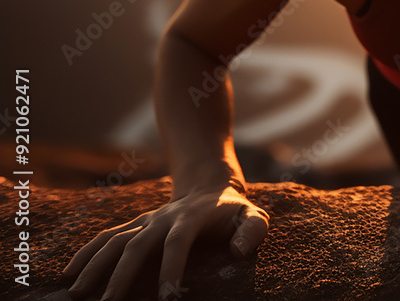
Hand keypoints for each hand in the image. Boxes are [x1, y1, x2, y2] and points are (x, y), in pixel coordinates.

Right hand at [62, 185, 268, 300]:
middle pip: (137, 244)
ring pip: (114, 240)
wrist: (210, 187)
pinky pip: (105, 238)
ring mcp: (145, 221)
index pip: (177, 243)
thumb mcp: (253, 216)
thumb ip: (253, 230)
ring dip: (94, 265)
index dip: (171, 269)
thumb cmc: (233, 212)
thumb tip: (239, 252)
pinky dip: (86, 253)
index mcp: (191, 218)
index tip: (167, 299)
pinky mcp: (133, 226)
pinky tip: (69, 275)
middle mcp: (162, 218)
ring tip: (77, 294)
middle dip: (121, 274)